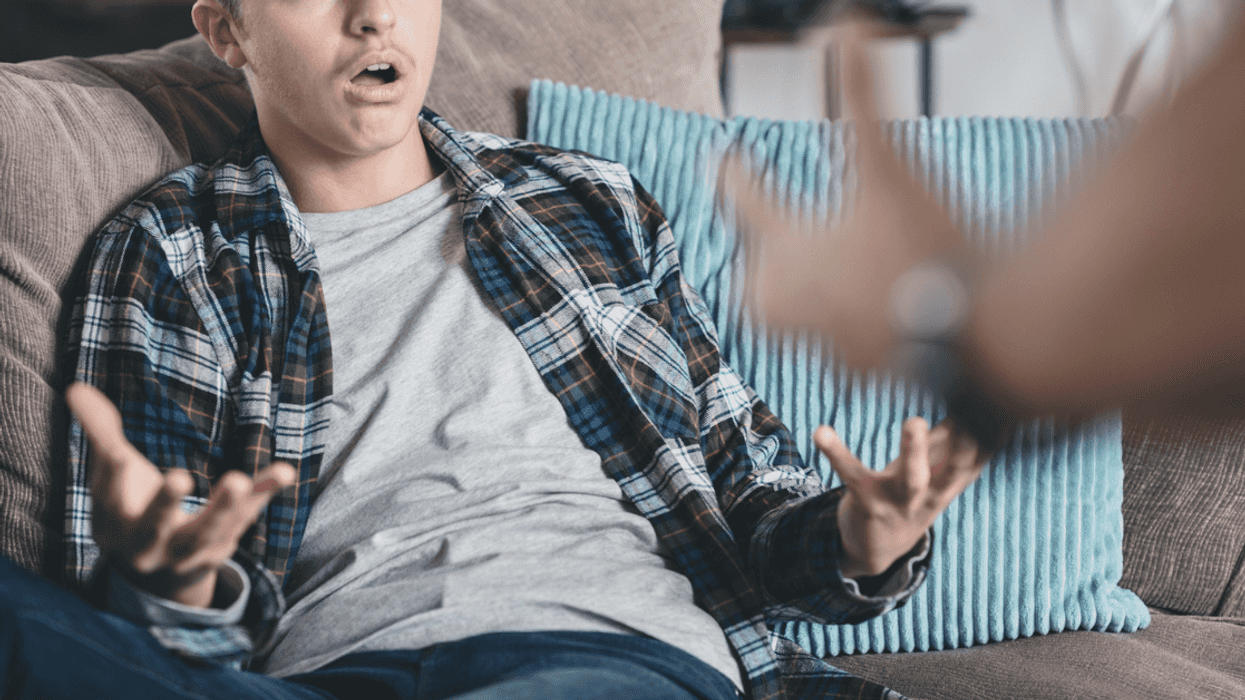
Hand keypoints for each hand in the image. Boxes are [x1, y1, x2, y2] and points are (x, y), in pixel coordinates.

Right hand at [66, 382, 294, 607]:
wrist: (157, 575)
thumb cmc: (130, 509)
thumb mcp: (110, 476)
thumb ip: (100, 433)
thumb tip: (76, 388)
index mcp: (113, 525)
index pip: (109, 500)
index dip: (112, 478)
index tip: (119, 455)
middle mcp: (147, 546)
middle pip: (153, 529)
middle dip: (165, 506)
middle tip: (180, 477)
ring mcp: (187, 552)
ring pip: (205, 532)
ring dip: (223, 507)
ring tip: (237, 480)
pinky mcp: (222, 547)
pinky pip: (245, 520)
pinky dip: (264, 496)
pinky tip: (284, 472)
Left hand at [725, 21, 966, 369]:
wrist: (976, 340)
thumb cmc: (924, 247)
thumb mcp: (890, 162)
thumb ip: (864, 93)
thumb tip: (840, 21)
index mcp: (785, 246)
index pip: (742, 193)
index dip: (735, 169)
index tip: (727, 156)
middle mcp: (790, 299)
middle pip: (753, 268)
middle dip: (759, 245)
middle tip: (763, 229)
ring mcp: (818, 340)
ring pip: (787, 311)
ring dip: (795, 285)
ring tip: (806, 272)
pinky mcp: (853, 370)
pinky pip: (830, 342)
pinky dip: (842, 319)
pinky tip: (864, 310)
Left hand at [817, 417, 984, 578]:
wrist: (876, 550)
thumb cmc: (908, 496)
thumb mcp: (934, 472)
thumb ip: (950, 440)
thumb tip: (969, 402)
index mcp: (950, 484)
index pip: (977, 458)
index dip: (994, 434)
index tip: (1009, 404)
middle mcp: (931, 495)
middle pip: (954, 470)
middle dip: (966, 445)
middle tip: (972, 417)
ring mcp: (900, 502)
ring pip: (912, 478)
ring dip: (915, 449)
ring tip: (915, 421)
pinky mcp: (867, 501)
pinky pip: (852, 475)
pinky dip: (836, 453)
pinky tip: (821, 432)